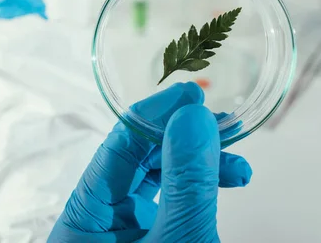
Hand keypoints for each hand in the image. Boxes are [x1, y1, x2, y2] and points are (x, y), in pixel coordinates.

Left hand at [49, 82, 252, 241]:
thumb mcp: (180, 241)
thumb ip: (185, 181)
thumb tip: (191, 118)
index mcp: (83, 217)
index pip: (115, 147)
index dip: (153, 114)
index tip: (189, 93)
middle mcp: (97, 219)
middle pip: (135, 159)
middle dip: (181, 139)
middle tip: (218, 120)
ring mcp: (121, 230)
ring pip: (155, 179)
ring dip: (196, 165)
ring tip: (238, 166)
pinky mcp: (145, 239)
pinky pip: (167, 202)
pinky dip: (196, 190)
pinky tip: (226, 184)